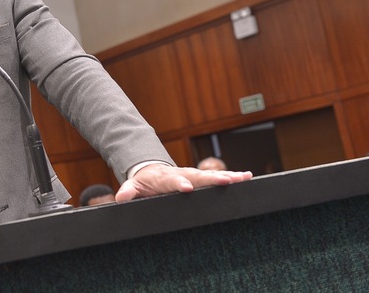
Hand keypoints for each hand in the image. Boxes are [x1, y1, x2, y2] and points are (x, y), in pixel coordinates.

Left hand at [114, 163, 252, 201]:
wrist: (150, 170)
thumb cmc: (143, 181)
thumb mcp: (133, 186)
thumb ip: (128, 192)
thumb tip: (121, 198)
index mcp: (164, 177)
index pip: (172, 180)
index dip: (179, 183)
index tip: (187, 188)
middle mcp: (181, 173)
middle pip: (197, 176)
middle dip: (212, 178)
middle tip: (227, 180)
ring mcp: (192, 174)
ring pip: (210, 175)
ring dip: (227, 176)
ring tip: (243, 177)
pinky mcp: (200, 177)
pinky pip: (216, 176)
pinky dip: (231, 176)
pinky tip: (247, 177)